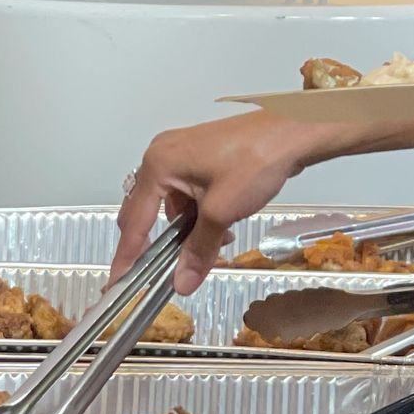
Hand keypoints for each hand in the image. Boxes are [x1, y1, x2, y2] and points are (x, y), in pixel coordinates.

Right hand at [112, 113, 316, 290]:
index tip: (118, 282)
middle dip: (162, 243)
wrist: (294, 131)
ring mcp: (182, 155)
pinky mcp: (201, 159)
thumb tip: (182, 282)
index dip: (127, 256)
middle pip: (149, 213)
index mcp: (159, 165)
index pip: (134, 221)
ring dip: (189, 231)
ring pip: (174, 207)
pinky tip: (222, 228)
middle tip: (166, 272)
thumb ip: (198, 250)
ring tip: (215, 245)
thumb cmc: (257, 159)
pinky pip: (190, 196)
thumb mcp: (222, 212)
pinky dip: (201, 216)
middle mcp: (163, 156)